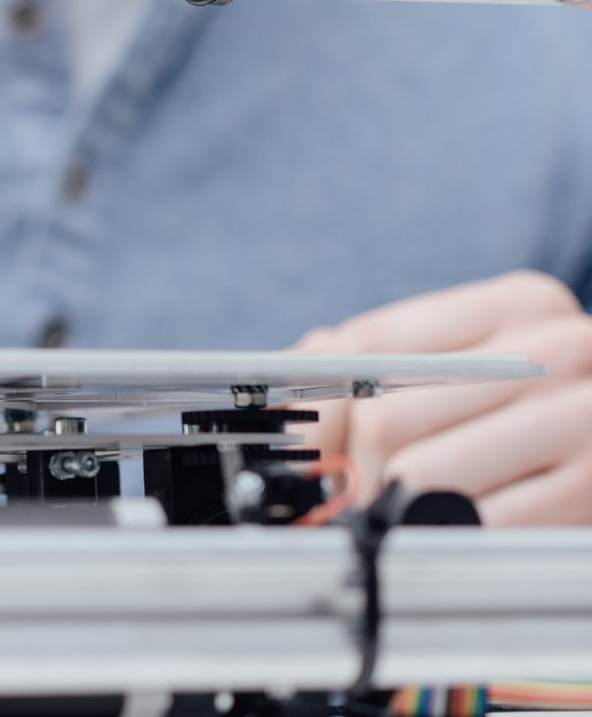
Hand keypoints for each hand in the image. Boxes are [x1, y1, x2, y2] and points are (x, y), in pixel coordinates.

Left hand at [293, 271, 591, 524]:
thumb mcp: (469, 369)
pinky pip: (476, 523)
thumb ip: (371, 363)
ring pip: (420, 472)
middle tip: (362, 493)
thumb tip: (283, 398)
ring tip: (406, 512)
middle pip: (387, 415)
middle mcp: (560, 348)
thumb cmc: (536, 416)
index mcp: (519, 305)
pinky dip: (446, 538)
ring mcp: (585, 417)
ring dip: (395, 510)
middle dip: (359, 470)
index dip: (322, 405)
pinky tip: (452, 531)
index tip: (304, 443)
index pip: (371, 346)